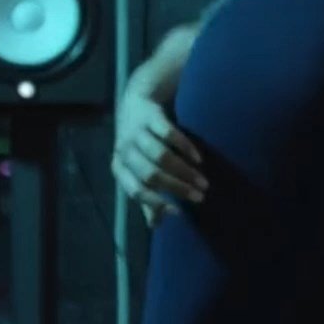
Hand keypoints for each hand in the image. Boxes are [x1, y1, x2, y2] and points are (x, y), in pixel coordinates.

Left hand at [112, 88, 206, 226]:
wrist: (138, 99)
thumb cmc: (140, 141)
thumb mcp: (138, 167)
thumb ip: (147, 193)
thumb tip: (155, 224)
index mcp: (120, 167)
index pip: (135, 190)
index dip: (155, 203)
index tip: (179, 211)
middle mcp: (125, 150)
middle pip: (151, 174)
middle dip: (177, 188)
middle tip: (200, 196)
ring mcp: (137, 132)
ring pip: (161, 156)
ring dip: (185, 171)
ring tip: (204, 181)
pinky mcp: (152, 116)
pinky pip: (169, 134)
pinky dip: (185, 148)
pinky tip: (198, 158)